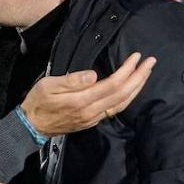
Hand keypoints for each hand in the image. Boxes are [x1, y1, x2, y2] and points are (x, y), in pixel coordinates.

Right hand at [20, 52, 156, 136]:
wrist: (31, 126)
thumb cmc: (38, 101)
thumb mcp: (48, 85)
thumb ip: (71, 81)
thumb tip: (94, 75)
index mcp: (82, 100)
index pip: (113, 84)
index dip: (127, 70)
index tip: (136, 56)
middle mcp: (92, 111)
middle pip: (123, 94)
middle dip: (139, 77)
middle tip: (151, 61)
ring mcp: (94, 118)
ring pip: (122, 104)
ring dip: (137, 87)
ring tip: (146, 73)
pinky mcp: (93, 121)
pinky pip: (116, 109)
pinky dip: (128, 98)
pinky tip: (133, 89)